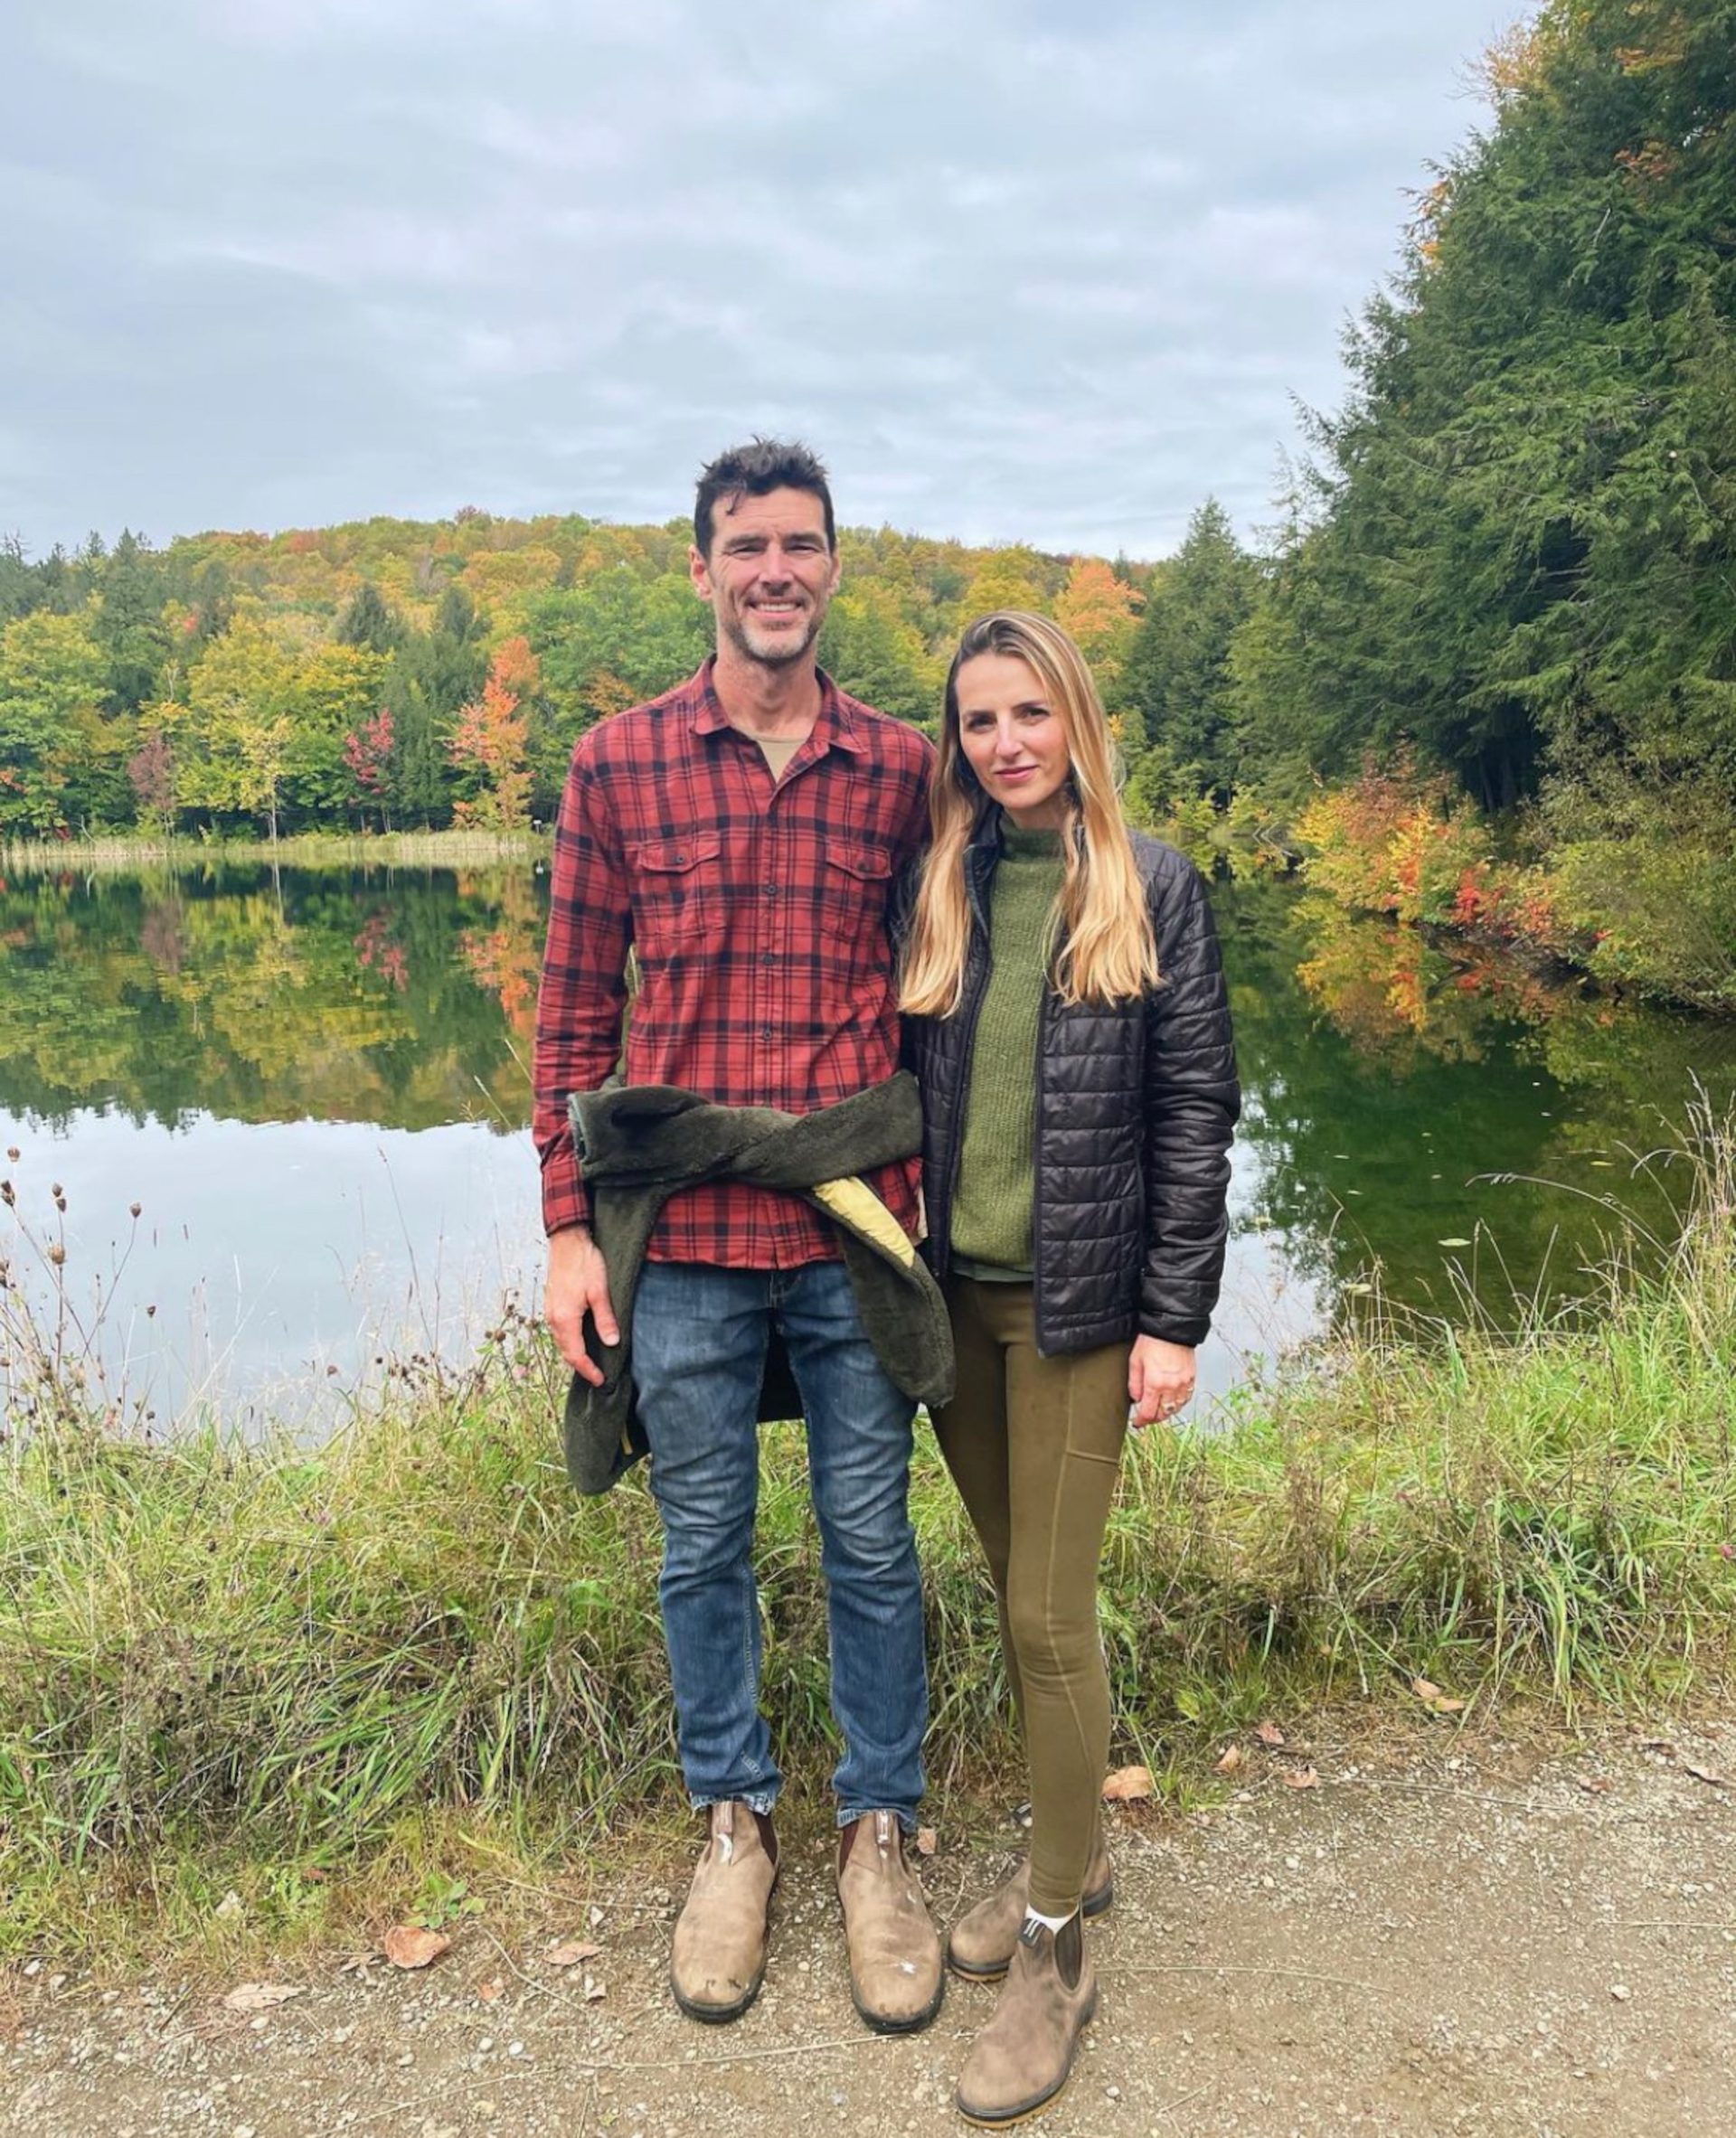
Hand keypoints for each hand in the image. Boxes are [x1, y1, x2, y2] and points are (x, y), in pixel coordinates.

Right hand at [545, 1225, 618, 1384]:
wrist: (567, 1241)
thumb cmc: (584, 1262)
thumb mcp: (600, 1291)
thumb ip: (605, 1319)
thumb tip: (612, 1343)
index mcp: (565, 1319)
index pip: (576, 1355)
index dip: (588, 1370)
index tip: (601, 1380)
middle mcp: (553, 1318)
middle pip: (566, 1352)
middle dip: (581, 1366)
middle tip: (598, 1376)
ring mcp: (550, 1311)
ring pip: (561, 1342)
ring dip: (575, 1354)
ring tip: (592, 1362)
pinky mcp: (552, 1304)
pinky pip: (559, 1331)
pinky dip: (570, 1342)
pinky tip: (582, 1340)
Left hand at [1128, 1336, 1194, 1427]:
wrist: (1171, 1327)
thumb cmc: (1152, 1340)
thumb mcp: (1135, 1361)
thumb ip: (1134, 1384)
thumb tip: (1135, 1399)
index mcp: (1155, 1383)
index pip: (1148, 1413)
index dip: (1141, 1421)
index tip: (1137, 1423)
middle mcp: (1171, 1386)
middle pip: (1163, 1414)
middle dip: (1153, 1418)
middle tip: (1146, 1416)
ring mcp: (1183, 1383)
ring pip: (1175, 1408)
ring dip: (1165, 1412)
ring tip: (1158, 1408)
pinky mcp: (1191, 1378)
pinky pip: (1186, 1398)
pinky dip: (1178, 1403)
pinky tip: (1172, 1400)